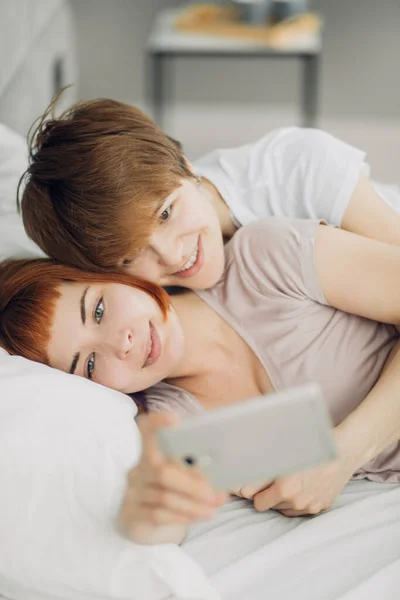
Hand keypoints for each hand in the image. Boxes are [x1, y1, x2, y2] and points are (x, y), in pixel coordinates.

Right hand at [118, 412, 226, 543]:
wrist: (143, 520)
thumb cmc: (170, 489)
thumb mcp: (179, 474)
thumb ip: (195, 468)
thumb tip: (222, 470)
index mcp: (150, 451)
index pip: (146, 429)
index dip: (157, 422)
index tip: (175, 419)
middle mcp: (138, 469)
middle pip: (162, 471)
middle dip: (191, 483)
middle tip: (212, 492)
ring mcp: (133, 492)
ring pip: (164, 497)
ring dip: (193, 504)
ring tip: (213, 507)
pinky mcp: (132, 514)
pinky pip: (159, 514)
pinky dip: (182, 516)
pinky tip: (198, 515)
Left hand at [240, 428, 356, 516]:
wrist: (343, 451)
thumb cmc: (309, 446)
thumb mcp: (281, 454)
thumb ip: (261, 472)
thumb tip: (242, 486)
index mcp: (284, 488)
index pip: (258, 503)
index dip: (255, 493)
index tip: (255, 486)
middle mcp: (296, 501)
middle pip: (271, 507)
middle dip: (269, 495)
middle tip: (273, 480)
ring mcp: (310, 506)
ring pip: (285, 510)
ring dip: (283, 500)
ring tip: (290, 481)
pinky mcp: (321, 507)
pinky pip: (301, 510)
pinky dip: (299, 501)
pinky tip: (303, 485)